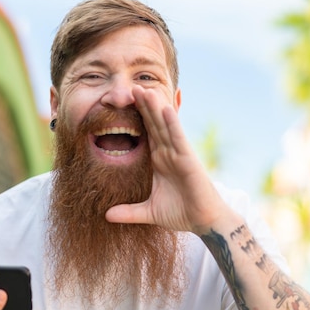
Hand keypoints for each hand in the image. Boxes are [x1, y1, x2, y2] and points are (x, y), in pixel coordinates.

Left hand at [106, 86, 226, 233]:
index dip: (135, 118)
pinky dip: (172, 124)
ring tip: (144, 89)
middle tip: (130, 86)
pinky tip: (165, 109)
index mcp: (159, 160)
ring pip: (165, 126)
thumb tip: (106, 216)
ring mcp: (179, 154)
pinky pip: (178, 138)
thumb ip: (129, 212)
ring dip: (155, 108)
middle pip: (153, 124)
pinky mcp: (189, 160)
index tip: (120, 103)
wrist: (204, 222)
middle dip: (143, 106)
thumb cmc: (181, 213)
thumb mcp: (149, 212)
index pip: (145, 133)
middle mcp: (168, 152)